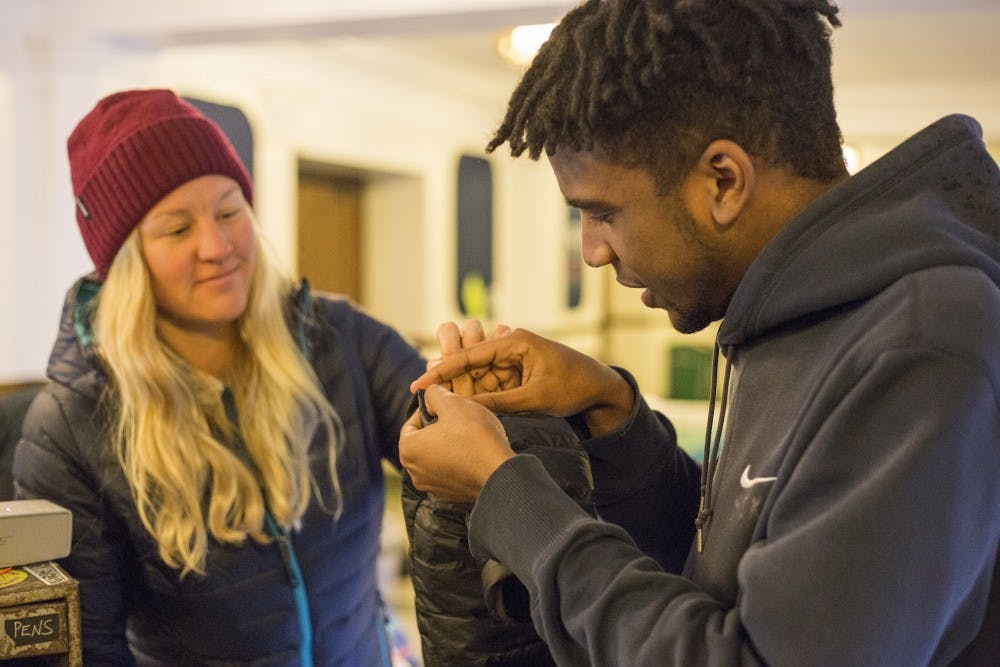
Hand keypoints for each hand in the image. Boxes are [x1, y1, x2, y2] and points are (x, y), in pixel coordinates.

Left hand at [399, 384, 514, 503]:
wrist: (501, 474)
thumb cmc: (475, 436)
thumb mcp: (453, 403)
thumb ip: (435, 394)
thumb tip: (429, 394)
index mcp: (408, 450)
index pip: (411, 423)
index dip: (429, 409)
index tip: (447, 406)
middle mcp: (415, 473)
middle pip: (424, 442)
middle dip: (439, 428)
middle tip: (460, 419)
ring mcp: (433, 488)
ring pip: (437, 458)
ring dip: (450, 446)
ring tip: (471, 436)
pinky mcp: (451, 497)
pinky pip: (451, 473)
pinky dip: (459, 463)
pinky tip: (476, 454)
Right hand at [411, 328, 633, 435]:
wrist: (602, 390)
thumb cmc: (573, 388)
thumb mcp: (534, 397)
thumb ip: (498, 402)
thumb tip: (465, 409)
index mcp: (514, 342)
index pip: (469, 356)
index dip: (442, 372)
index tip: (419, 385)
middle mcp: (510, 345)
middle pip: (470, 365)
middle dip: (450, 383)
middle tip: (426, 401)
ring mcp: (514, 359)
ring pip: (480, 377)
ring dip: (466, 393)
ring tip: (443, 409)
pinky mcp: (518, 372)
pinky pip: (493, 384)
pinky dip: (482, 397)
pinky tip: (466, 410)